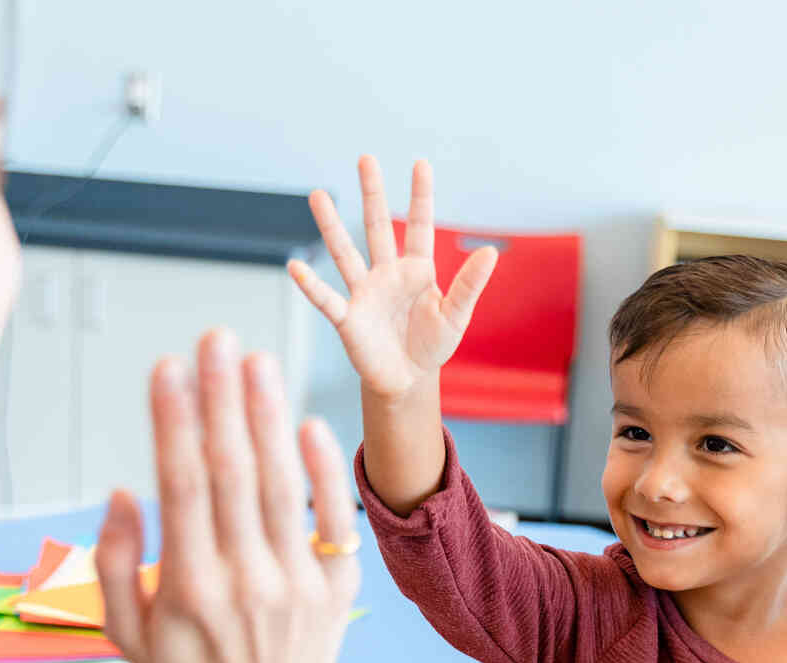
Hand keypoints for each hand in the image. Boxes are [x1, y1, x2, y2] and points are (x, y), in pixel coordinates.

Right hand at [96, 330, 358, 662]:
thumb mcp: (126, 634)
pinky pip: (333, 522)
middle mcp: (249, 584)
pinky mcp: (337, 590)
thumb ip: (113, 563)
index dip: (175, 425)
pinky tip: (307, 422)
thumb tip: (122, 491)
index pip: (183, 489)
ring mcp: (299, 587)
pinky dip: (323, 472)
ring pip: (284, 488)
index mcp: (191, 591)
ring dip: (269, 420)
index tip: (167, 368)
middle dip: (222, 402)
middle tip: (215, 338)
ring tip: (256, 361)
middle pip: (236, 476)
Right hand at [287, 156, 497, 401]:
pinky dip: (311, 285)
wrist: (408, 380)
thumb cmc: (431, 345)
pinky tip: (295, 267)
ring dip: (331, 225)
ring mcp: (364, 293)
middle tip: (366, 159)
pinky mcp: (348, 319)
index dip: (421, 197)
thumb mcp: (456, 315)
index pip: (420, 226)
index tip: (421, 164)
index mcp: (417, 270)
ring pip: (345, 253)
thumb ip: (470, 284)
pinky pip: (327, 299)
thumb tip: (491, 252)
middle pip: (378, 227)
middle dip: (373, 194)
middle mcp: (387, 274)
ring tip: (318, 195)